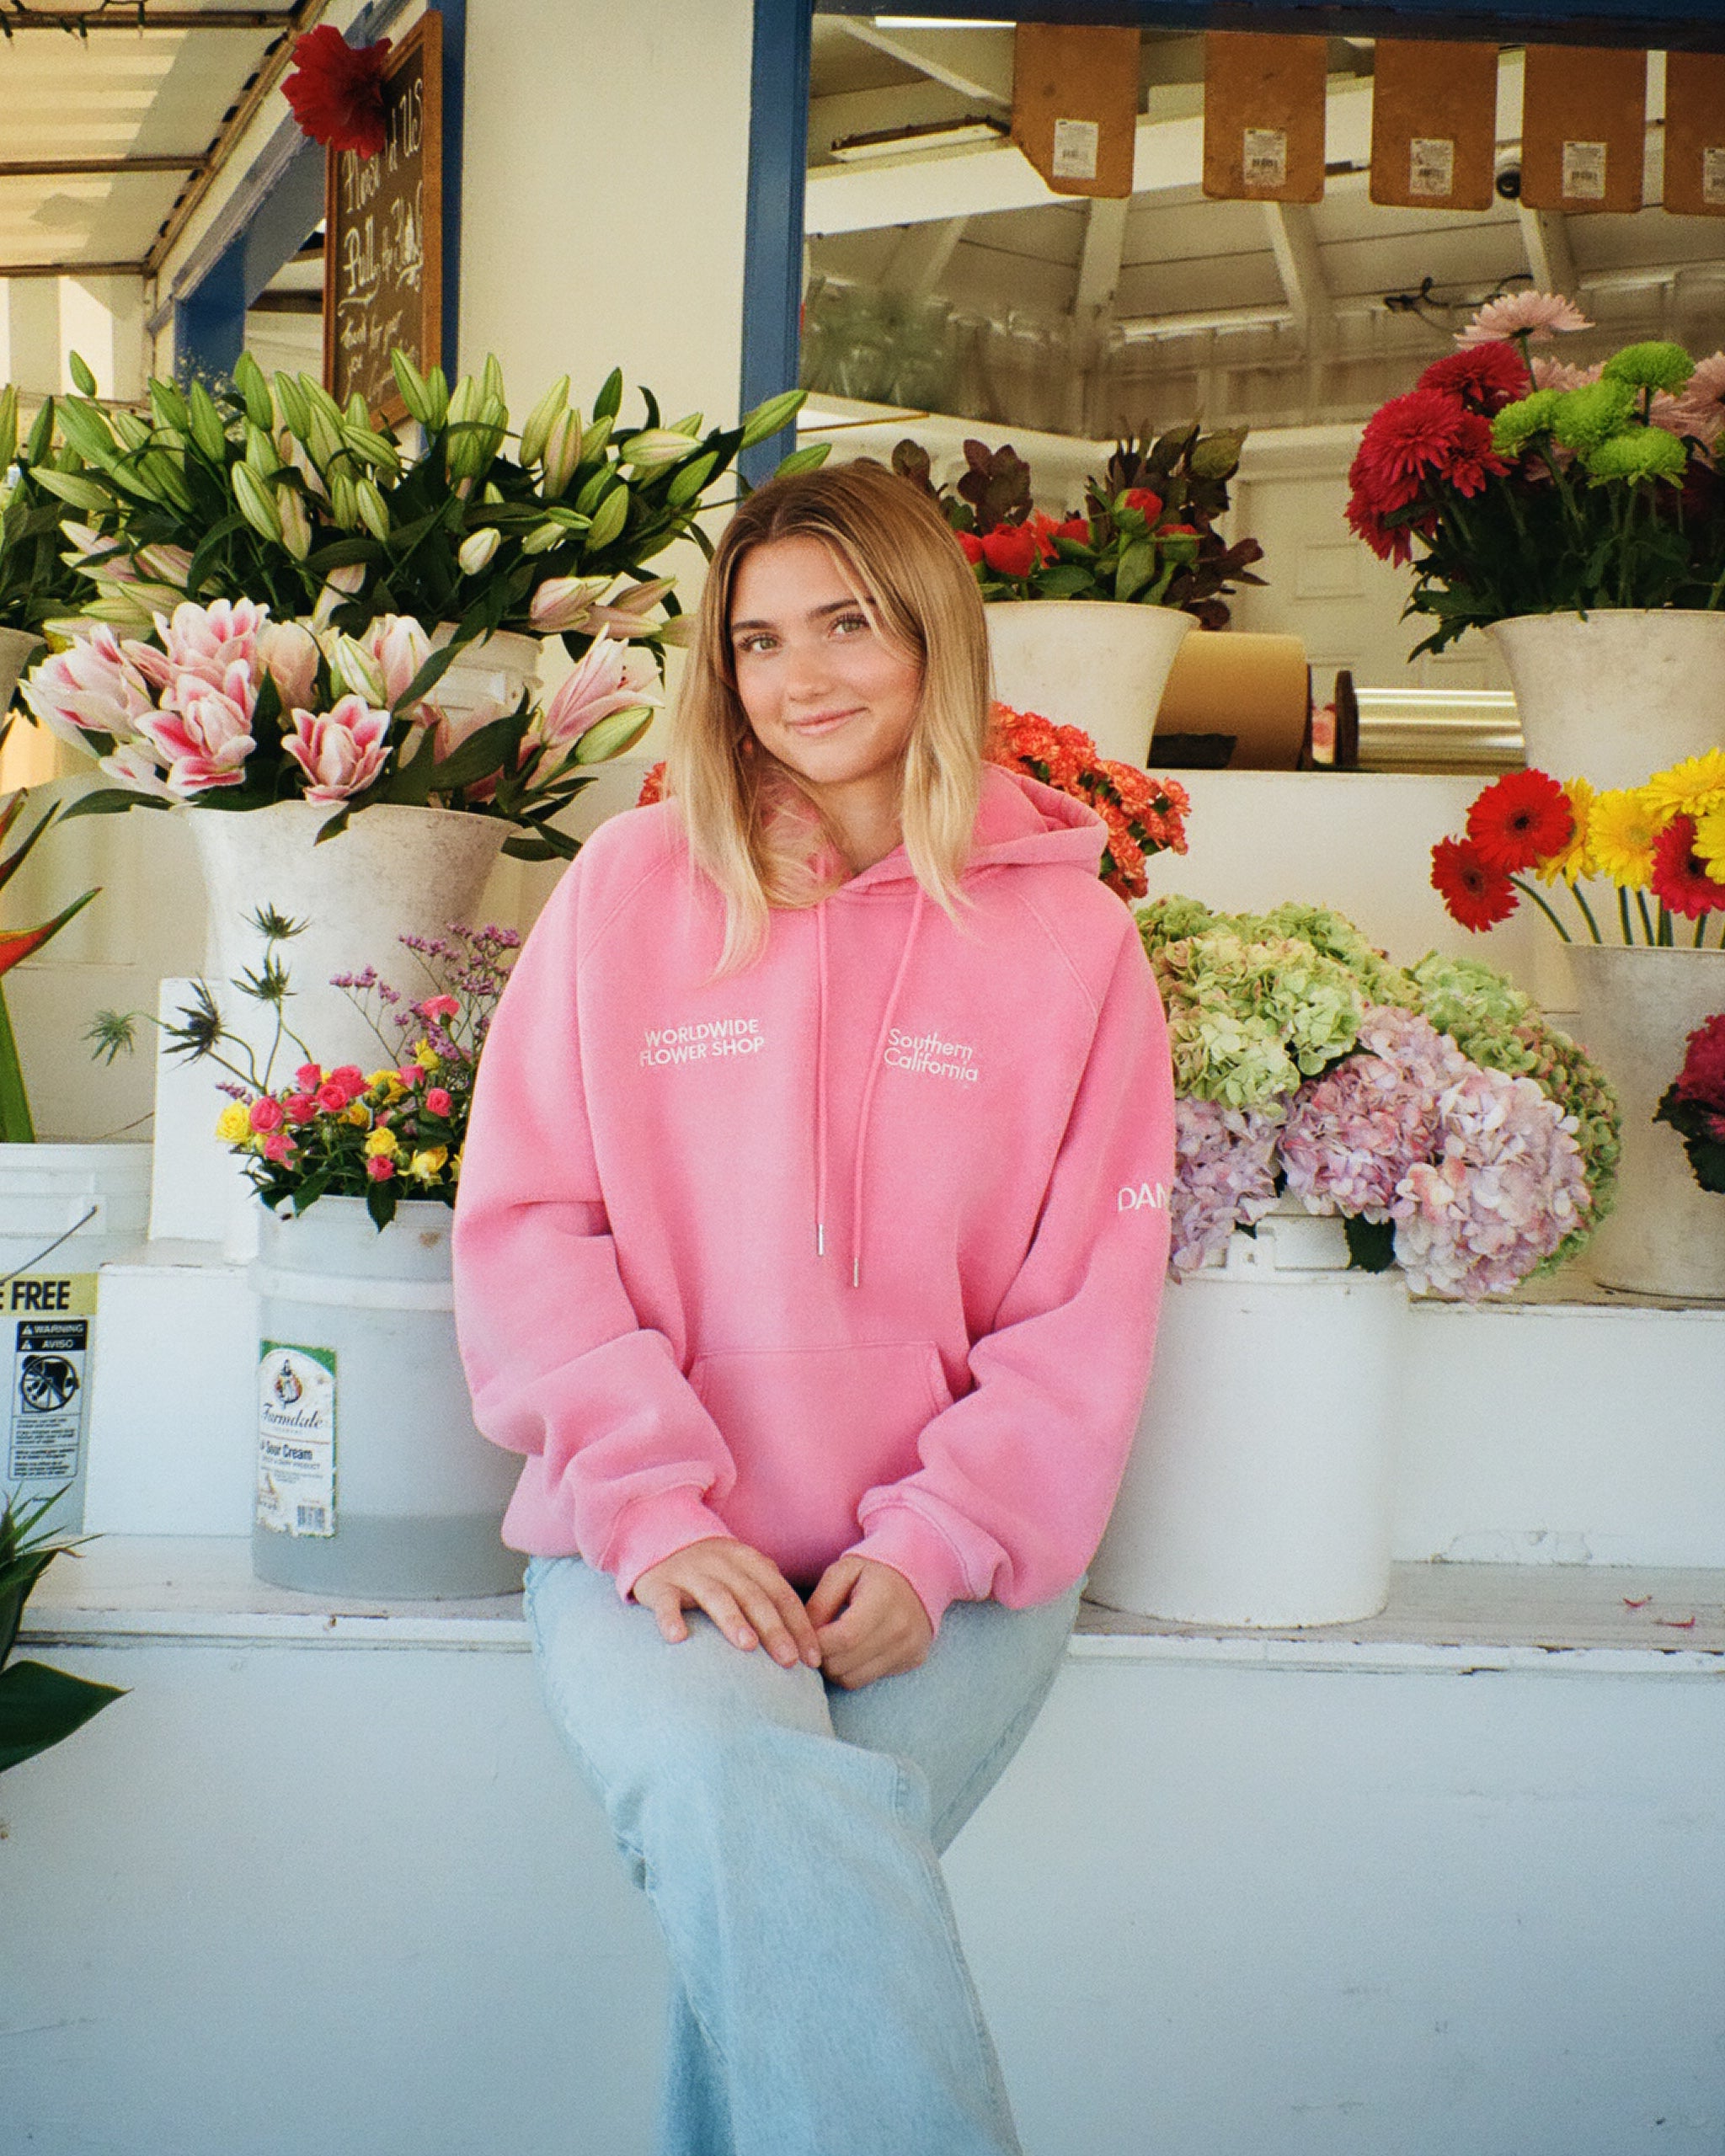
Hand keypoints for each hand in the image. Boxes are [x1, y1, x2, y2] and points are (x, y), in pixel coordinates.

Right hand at [633, 1537, 822, 1669]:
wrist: (656, 1537)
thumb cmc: (708, 1568)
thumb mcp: (740, 1569)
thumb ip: (767, 1590)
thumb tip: (803, 1633)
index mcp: (747, 1560)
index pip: (780, 1593)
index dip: (799, 1625)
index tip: (812, 1658)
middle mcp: (721, 1563)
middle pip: (753, 1596)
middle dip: (775, 1629)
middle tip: (789, 1660)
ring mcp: (689, 1572)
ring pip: (716, 1596)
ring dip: (733, 1620)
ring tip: (748, 1646)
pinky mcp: (659, 1584)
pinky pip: (665, 1601)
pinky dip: (670, 1618)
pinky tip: (677, 1638)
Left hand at [805, 1556, 933, 1689]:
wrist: (919, 1576)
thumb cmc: (873, 1572)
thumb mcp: (843, 1572)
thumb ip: (820, 1602)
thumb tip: (802, 1637)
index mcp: (884, 1599)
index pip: (844, 1638)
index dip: (817, 1642)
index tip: (807, 1634)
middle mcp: (902, 1628)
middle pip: (845, 1663)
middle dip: (821, 1657)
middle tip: (816, 1640)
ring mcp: (910, 1648)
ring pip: (853, 1678)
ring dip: (834, 1667)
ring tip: (833, 1646)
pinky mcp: (912, 1661)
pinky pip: (869, 1679)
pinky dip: (853, 1671)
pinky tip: (853, 1651)